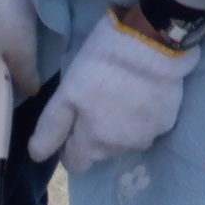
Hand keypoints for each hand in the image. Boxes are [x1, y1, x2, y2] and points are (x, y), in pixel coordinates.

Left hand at [28, 11, 196, 172]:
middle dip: (94, 134)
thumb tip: (37, 156)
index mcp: (92, 144)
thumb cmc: (102, 65)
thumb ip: (51, 128)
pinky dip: (141, 116)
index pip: (76, 163)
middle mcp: (119, 149)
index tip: (72, 122)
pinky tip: (140, 93)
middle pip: (99, 152)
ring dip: (118, 127)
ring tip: (119, 95)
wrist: (152, 41)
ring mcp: (146, 137)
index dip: (69, 146)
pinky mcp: (166, 121)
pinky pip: (148, 127)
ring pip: (124, 141)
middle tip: (96, 101)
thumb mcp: (67, 93)